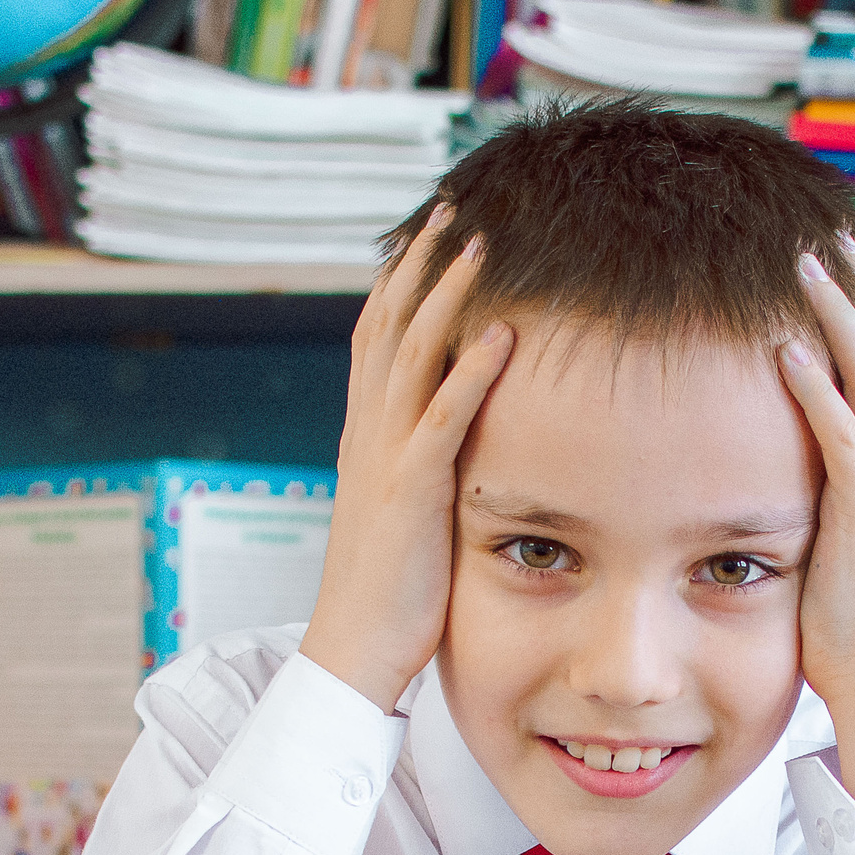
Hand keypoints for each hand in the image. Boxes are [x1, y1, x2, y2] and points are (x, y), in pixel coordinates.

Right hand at [300, 208, 516, 713]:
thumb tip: (454, 442)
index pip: (377, 338)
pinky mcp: (412, 492)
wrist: (353, 648)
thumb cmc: (390, 591)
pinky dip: (470, 373)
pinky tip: (500, 334)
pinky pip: (442, 419)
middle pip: (389, 325)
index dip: (401, 281)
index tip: (428, 233)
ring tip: (478, 242)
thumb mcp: (405, 510)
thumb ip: (423, 465)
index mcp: (366, 435)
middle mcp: (368, 433)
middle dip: (419, 262)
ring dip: (446, 295)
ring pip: (412, 354)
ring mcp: (386, 458)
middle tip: (451, 206)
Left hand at [777, 235, 854, 804]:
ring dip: (838, 313)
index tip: (834, 261)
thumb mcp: (834, 545)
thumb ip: (819, 500)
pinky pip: (844, 437)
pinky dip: (818, 388)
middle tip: (822, 230)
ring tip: (803, 261)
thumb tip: (779, 474)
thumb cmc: (851, 630)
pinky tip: (788, 349)